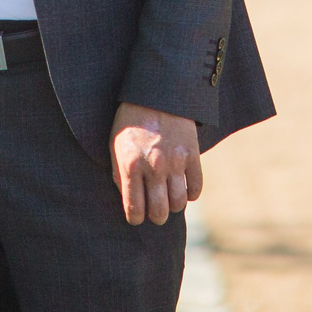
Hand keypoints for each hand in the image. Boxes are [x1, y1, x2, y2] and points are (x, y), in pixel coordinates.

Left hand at [111, 102, 201, 224]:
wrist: (155, 93)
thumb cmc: (130, 121)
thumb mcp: (115, 145)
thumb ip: (119, 173)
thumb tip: (127, 199)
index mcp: (131, 165)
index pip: (134, 208)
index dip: (135, 218)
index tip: (136, 217)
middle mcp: (154, 167)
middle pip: (159, 210)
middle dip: (156, 217)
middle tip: (154, 213)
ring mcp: (175, 161)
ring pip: (179, 202)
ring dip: (173, 206)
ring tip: (168, 200)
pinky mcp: (192, 154)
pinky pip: (196, 186)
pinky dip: (191, 194)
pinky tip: (184, 190)